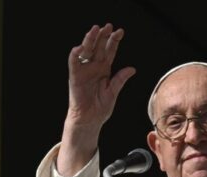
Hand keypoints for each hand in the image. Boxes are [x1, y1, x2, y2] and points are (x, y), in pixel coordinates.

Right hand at [58, 23, 135, 176]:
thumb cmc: (100, 108)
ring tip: (95, 30)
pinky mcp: (75, 76)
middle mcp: (94, 68)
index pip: (109, 51)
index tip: (120, 31)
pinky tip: (81, 47)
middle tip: (108, 26)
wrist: (89, 120)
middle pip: (98, 48)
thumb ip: (120, 80)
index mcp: (104, 70)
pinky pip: (74, 63)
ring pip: (87, 51)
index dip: (114, 41)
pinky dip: (76, 54)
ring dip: (90, 40)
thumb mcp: (113, 92)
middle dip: (103, 36)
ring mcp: (84, 71)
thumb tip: (132, 68)